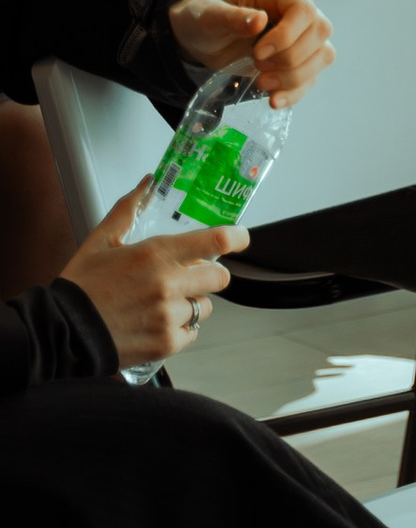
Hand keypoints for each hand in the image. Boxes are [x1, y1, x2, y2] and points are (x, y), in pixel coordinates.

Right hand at [65, 183, 241, 365]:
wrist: (61, 332)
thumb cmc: (81, 288)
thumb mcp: (100, 241)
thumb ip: (128, 209)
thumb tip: (146, 183)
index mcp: (156, 254)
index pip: (216, 241)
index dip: (237, 238)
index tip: (241, 238)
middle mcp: (168, 285)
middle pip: (220, 277)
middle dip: (209, 276)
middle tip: (189, 277)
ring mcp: (169, 316)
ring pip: (205, 306)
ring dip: (191, 303)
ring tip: (162, 303)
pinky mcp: (166, 344)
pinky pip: (192, 332)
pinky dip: (180, 328)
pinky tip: (157, 322)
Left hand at [168, 0, 333, 107]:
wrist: (198, 38)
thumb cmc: (203, 18)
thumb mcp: (208, 15)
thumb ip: (232, 17)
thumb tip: (259, 20)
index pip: (305, 10)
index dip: (288, 36)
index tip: (257, 53)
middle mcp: (295, 12)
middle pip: (320, 33)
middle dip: (291, 58)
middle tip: (257, 66)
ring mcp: (299, 36)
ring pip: (323, 55)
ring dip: (295, 77)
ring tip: (262, 83)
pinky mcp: (295, 60)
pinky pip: (311, 77)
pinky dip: (296, 92)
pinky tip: (274, 100)